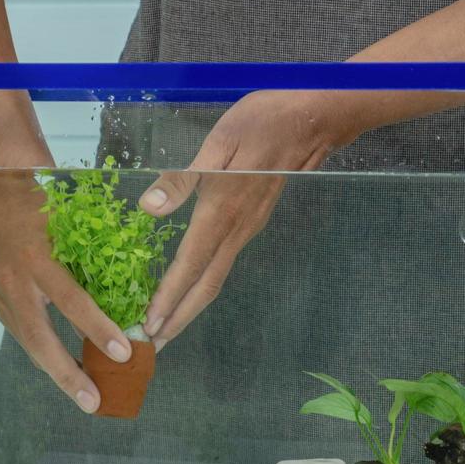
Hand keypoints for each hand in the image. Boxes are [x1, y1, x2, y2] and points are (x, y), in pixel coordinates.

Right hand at [0, 168, 132, 412]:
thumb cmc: (37, 201)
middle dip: (68, 376)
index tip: (125, 352)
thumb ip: (89, 254)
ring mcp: (3, 295)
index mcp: (38, 258)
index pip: (72, 302)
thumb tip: (122, 290)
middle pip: (41, 340)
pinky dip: (45, 355)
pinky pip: (24, 335)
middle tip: (95, 402)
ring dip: (57, 373)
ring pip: (30, 344)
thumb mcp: (67, 220)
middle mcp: (17, 282)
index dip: (98, 329)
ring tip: (85, 397)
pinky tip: (64, 369)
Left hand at [138, 90, 359, 349]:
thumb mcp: (218, 141)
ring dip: (191, 305)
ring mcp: (249, 227)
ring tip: (166, 325)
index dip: (169, 298)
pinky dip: (203, 283)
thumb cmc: (263, 122)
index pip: (190, 265)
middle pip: (207, 286)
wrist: (315, 118)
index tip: (150, 327)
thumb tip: (150, 207)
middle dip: (179, 318)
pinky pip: (224, 262)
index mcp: (222, 212)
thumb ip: (183, 177)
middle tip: (151, 345)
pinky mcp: (254, 219)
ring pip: (217, 277)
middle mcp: (237, 229)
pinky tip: (190, 284)